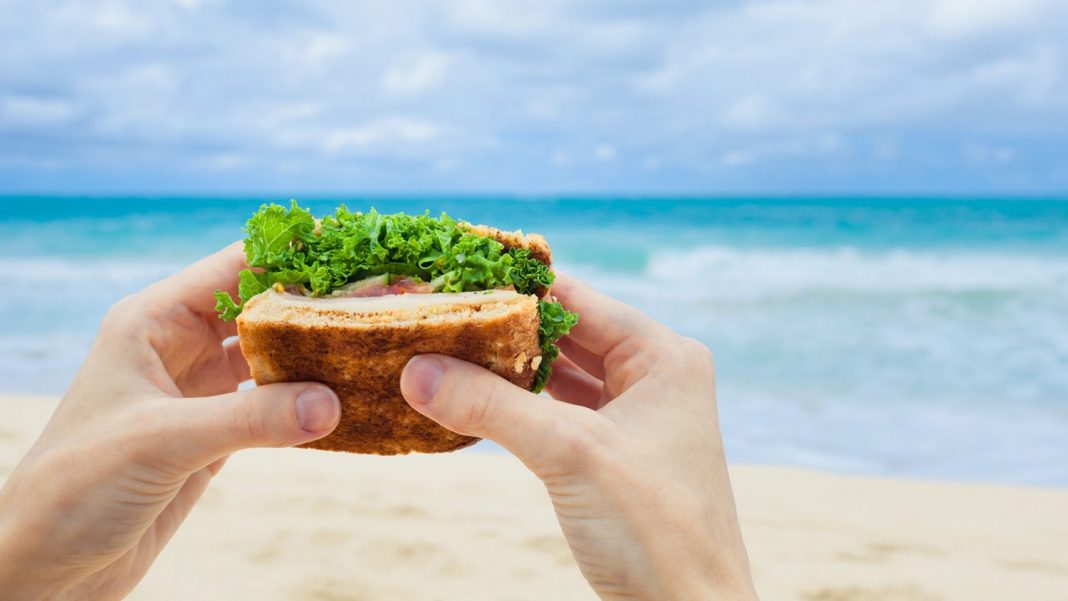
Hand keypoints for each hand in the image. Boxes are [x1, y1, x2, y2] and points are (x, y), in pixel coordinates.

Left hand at [0, 244, 340, 600]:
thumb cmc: (75, 488)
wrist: (48, 567)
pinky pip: (273, 404)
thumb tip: (333, 402)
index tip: (356, 254)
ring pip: (270, 355)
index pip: (234, 268)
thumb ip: (250, 419)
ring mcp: (199, 391)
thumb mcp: (162, 441)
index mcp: (152, 322)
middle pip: (261, 308)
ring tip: (373, 347)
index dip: (292, 257)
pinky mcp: (215, 434)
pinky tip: (345, 400)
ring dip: (315, 354)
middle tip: (380, 303)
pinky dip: (307, 401)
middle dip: (315, 304)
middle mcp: (178, 348)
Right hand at [401, 273, 757, 599]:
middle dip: (502, 329)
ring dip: (508, 368)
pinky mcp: (617, 452)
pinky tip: (477, 398)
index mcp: (663, 356)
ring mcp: (636, 415)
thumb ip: (491, 406)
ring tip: (445, 351)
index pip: (576, 299)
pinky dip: (520, 405)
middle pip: (565, 333)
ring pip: (560, 374)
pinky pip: (560, 411)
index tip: (451, 275)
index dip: (512, 286)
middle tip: (437, 314)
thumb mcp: (569, 454)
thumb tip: (416, 370)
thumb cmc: (655, 531)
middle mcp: (654, 375)